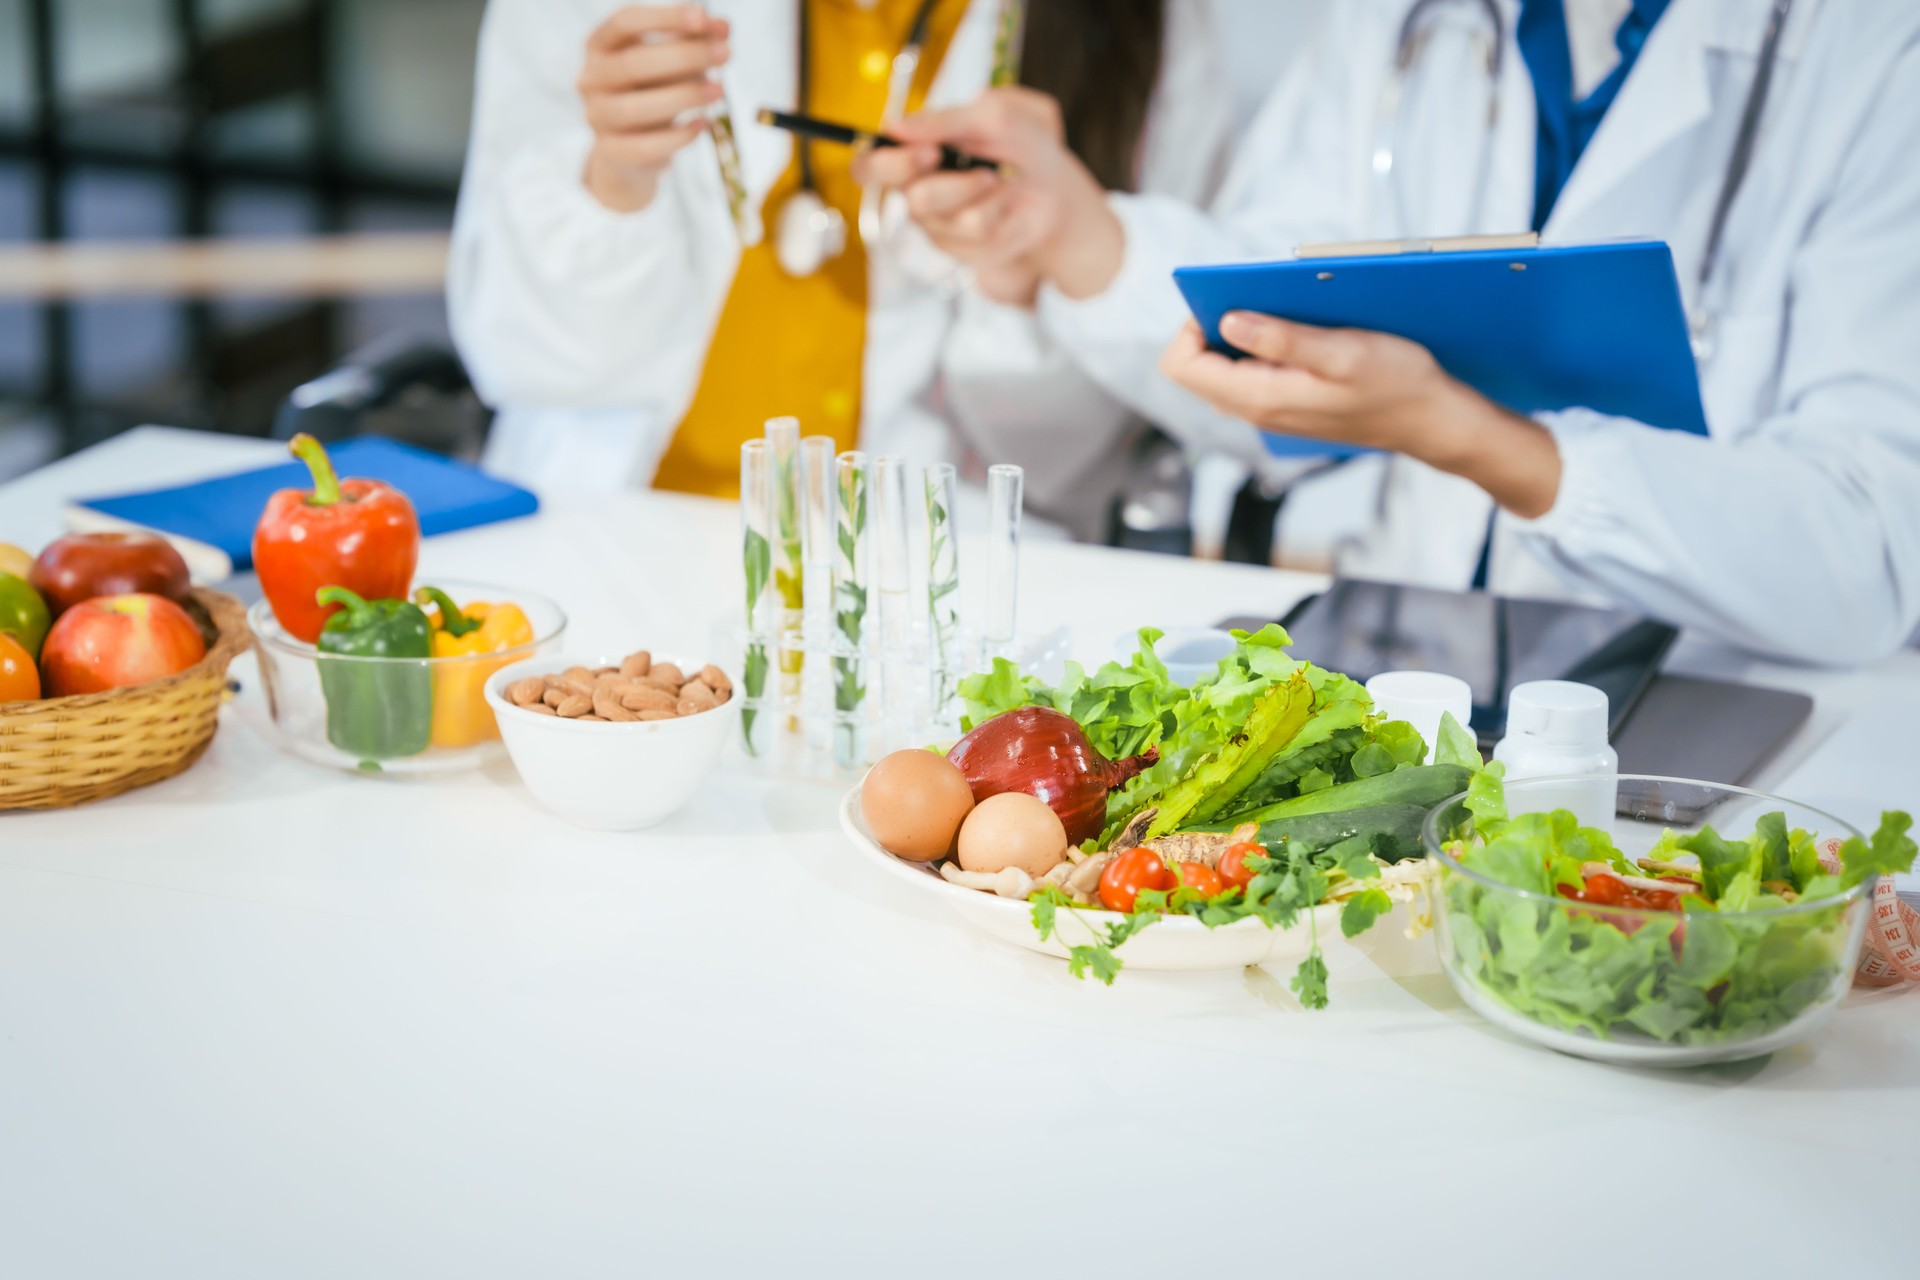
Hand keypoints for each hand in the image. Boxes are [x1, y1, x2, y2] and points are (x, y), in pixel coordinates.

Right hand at [577, 5, 729, 212]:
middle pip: (632, 63)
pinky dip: (677, 136)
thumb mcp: (669, 60)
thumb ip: (692, 40)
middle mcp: (591, 78)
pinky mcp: (611, 152)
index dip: (664, 18)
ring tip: (718, 89)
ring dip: (683, 97)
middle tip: (725, 53)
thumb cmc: (651, 91)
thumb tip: (722, 28)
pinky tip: (702, 125)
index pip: (625, 22)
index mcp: (600, 44)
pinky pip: (644, 146)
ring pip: (635, 108)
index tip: (702, 16)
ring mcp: (597, 117)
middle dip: (684, 57)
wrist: (630, 149)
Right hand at [853, 88, 1123, 302]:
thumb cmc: (1023, 145)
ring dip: (975, 190)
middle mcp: (919, 191)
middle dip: (944, 181)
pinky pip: (971, 228)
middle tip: (977, 170)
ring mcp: (940, 225)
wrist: (1059, 188)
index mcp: (915, 154)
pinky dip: (997, 208)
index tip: (925, 152)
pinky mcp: (963, 248)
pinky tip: (1008, 202)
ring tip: (1000, 178)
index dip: (880, 163)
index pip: (868, 165)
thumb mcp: (993, 115)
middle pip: (905, 196)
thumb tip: (893, 126)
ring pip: (940, 215)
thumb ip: (943, 120)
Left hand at [1159, 312, 1563, 517]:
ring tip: (1282, 312)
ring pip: (1223, 368)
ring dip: (1241, 334)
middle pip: (1195, 366)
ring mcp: (1268, 409)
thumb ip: (1281, 339)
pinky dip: (1262, 346)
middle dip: (1214, 325)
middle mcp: (1253, 409)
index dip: (1192, 325)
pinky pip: (1250, 372)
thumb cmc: (1394, 384)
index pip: (1181, 364)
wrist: (1430, 419)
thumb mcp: (1340, 353)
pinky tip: (1298, 332)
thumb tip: (1228, 321)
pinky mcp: (1286, 402)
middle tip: (1256, 300)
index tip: (1227, 300)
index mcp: (1257, 397)